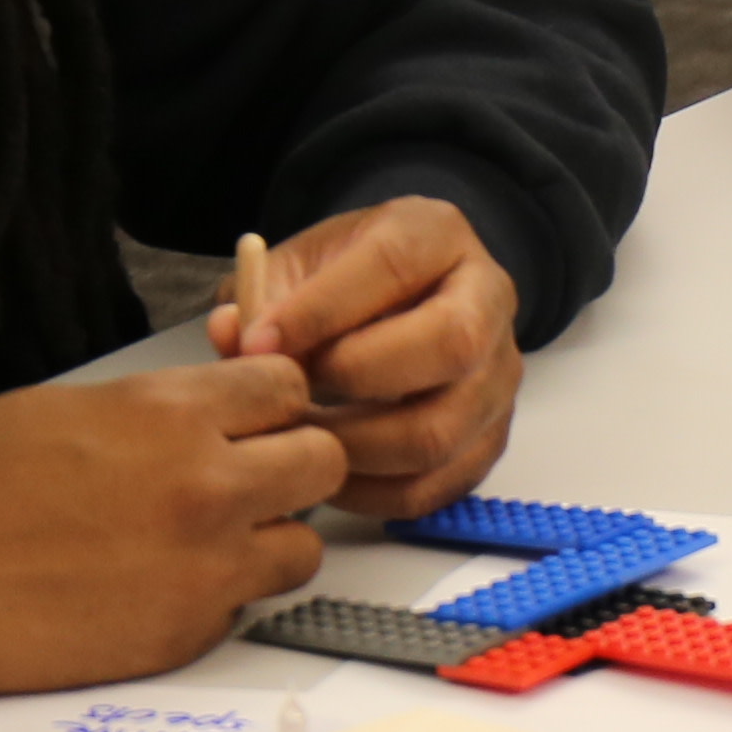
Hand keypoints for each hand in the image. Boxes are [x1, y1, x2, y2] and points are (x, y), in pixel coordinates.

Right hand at [0, 358, 342, 707]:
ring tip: (211, 540)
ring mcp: (206, 567)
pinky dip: (221, 596)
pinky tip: (164, 586)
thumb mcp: (71, 408)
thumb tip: (217, 412)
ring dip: (270, 539)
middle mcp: (206, 487)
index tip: (255, 417)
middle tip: (253, 478)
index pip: (289, 388)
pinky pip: (248, 607)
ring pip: (304, 547)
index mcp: (172, 415)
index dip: (274, 402)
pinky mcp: (189, 633)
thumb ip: (163, 409)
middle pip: (323, 463)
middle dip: (292, 466)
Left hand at [212, 197, 522, 517]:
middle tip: (293, 394)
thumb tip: (232, 338)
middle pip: (451, 344)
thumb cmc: (343, 283)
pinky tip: (330, 476)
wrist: (402, 304)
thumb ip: (262, 297)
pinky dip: (374, 494)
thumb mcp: (298, 266)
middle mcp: (488, 301)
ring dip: (356, 447)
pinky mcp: (492, 437)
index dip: (322, 309)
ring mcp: (498, 376)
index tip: (258, 343)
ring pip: (442, 430)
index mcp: (437, 237)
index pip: (394, 266)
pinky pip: (438, 485)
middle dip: (357, 376)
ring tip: (302, 440)